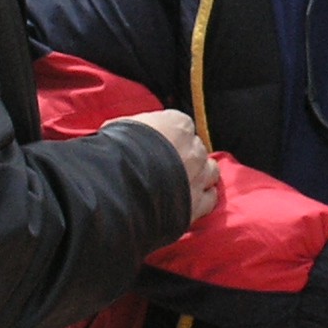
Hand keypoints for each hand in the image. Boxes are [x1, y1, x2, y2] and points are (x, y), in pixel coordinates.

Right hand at [121, 108, 218, 222]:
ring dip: (200, 173)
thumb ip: (133, 129)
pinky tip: (191, 200)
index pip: (181, 124)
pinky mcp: (198, 203)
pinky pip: (210, 199)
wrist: (120, 188)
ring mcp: (199, 175)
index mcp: (177, 124)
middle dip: (184, 155)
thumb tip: (124, 132)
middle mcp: (194, 148)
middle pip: (196, 147)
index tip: (159, 142)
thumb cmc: (117, 153)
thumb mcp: (118, 128)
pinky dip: (203, 198)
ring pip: (210, 170)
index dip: (169, 135)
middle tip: (166, 164)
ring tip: (184, 181)